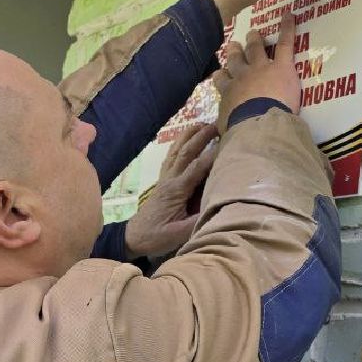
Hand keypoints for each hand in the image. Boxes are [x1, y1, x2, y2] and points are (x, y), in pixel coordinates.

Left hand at [125, 124, 217, 258]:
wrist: (134, 237)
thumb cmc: (157, 237)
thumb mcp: (179, 235)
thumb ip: (197, 222)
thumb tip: (218, 209)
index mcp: (176, 191)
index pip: (197, 168)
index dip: (212, 155)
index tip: (227, 144)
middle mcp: (170, 180)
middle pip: (186, 152)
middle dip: (201, 137)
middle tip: (217, 125)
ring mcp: (164, 178)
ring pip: (176, 151)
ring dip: (188, 135)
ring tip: (202, 124)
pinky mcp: (162, 181)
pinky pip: (171, 157)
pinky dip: (179, 144)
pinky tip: (185, 138)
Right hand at [213, 12, 300, 125]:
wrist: (257, 124)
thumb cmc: (241, 130)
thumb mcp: (227, 130)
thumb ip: (227, 128)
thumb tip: (223, 139)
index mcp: (229, 94)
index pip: (222, 80)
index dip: (221, 75)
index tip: (220, 73)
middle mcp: (242, 77)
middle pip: (236, 61)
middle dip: (235, 53)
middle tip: (234, 45)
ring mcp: (261, 68)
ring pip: (256, 50)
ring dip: (254, 40)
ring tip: (254, 33)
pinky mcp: (282, 66)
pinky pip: (285, 44)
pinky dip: (287, 29)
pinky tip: (289, 15)